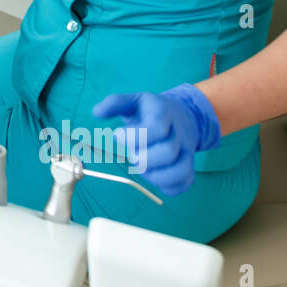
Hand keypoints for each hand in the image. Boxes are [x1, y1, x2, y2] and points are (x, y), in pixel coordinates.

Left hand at [91, 83, 221, 195]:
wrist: (183, 116)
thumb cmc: (151, 111)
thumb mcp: (134, 101)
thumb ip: (115, 103)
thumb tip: (96, 112)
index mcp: (164, 114)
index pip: (156, 128)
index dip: (134, 137)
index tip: (118, 136)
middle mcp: (179, 134)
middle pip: (168, 152)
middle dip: (143, 158)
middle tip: (132, 155)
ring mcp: (187, 152)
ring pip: (181, 171)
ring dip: (156, 176)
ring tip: (142, 168)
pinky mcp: (189, 167)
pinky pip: (184, 183)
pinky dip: (167, 186)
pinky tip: (153, 176)